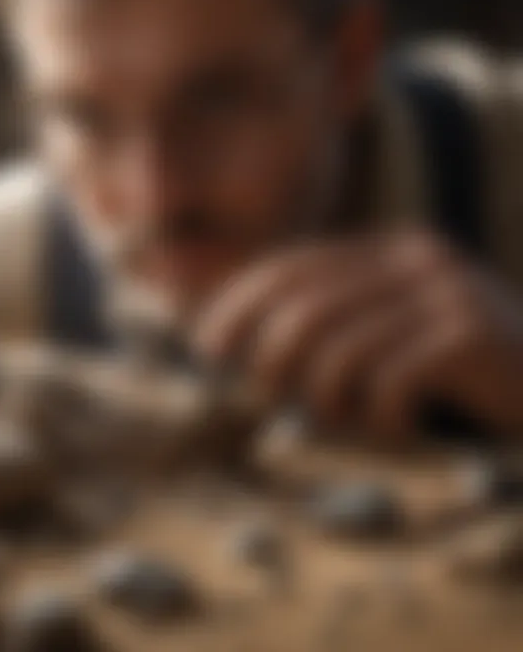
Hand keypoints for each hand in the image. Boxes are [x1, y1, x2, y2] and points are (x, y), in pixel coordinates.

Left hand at [194, 230, 522, 441]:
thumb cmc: (456, 371)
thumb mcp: (386, 335)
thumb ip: (330, 327)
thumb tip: (241, 346)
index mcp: (385, 251)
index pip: (289, 267)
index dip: (238, 304)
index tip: (207, 344)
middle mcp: (413, 258)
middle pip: (305, 308)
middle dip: (269, 357)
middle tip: (268, 393)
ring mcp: (446, 291)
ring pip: (340, 349)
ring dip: (327, 398)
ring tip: (345, 417)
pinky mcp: (471, 334)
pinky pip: (389, 380)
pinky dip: (380, 417)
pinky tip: (398, 428)